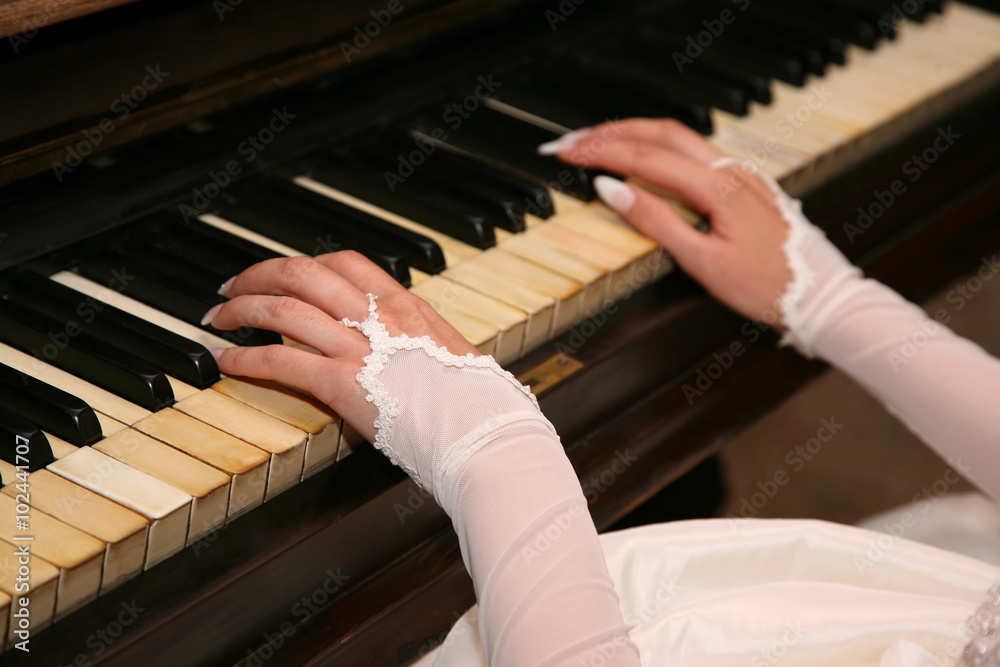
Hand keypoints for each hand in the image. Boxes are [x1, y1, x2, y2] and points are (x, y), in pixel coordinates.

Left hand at [202, 251, 478, 441]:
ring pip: (284, 309)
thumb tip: (405, 353)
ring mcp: (360, 348)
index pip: (346, 262)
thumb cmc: (478, 407)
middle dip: (259, 274)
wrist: (486, 433)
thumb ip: (418, 347)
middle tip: (233, 287)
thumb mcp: (451, 359)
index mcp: (408, 307)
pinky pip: (280, 360)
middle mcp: (380, 317)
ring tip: (219, 317)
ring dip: (241, 309)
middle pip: (304, 273)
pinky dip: (245, 357)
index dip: (305, 262)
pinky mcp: (343, 384)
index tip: (284, 273)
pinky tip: (226, 361)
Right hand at [546, 118, 793, 328]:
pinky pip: (693, 151)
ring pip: (677, 137)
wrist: (821, 295)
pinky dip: (657, 146)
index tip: (565, 153)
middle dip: (610, 132)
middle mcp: (730, 169)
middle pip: (659, 132)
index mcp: (718, 186)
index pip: (644, 157)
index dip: (599, 152)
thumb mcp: (702, 262)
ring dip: (633, 134)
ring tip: (596, 142)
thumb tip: (611, 189)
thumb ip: (655, 221)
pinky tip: (642, 156)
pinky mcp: (744, 183)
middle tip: (570, 142)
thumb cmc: (768, 287)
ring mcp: (740, 173)